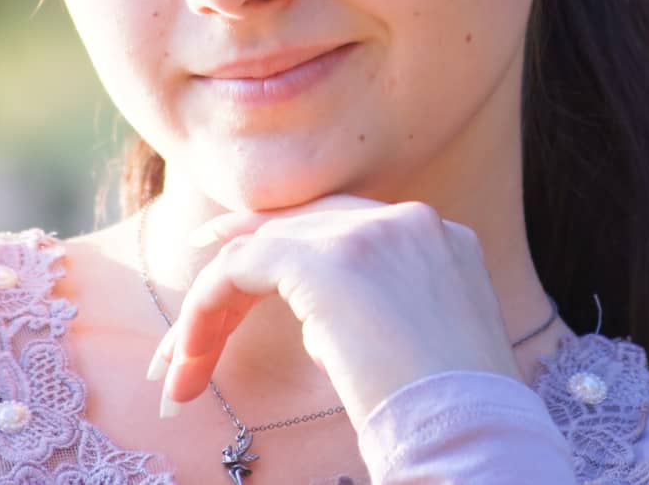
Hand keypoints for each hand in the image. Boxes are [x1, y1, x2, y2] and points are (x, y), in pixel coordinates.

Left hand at [146, 194, 522, 430]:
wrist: (470, 429)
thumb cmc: (453, 412)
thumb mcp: (429, 343)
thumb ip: (386, 310)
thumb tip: (324, 325)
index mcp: (441, 236)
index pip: (345, 226)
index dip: (284, 248)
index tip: (238, 277)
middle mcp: (409, 220)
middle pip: (299, 227)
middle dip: (237, 272)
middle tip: (191, 327)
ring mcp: (370, 233)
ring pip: (262, 246)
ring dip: (212, 308)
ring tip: (178, 370)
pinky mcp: (327, 259)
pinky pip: (240, 267)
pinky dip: (206, 311)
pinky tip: (191, 358)